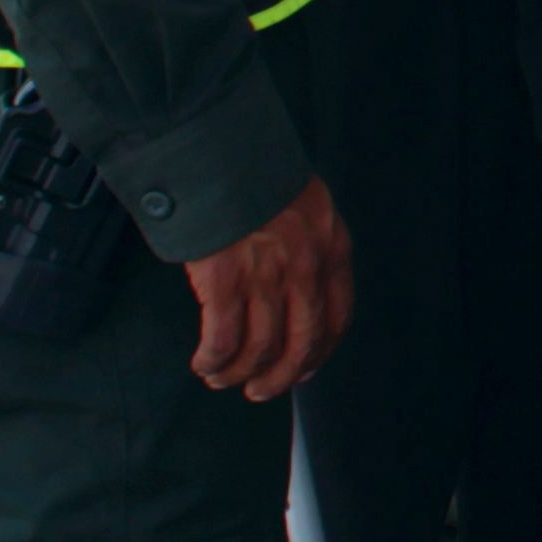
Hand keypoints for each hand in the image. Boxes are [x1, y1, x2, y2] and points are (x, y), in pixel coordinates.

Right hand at [181, 177, 353, 398]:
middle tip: (260, 391)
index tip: (303, 369)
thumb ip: (311, 246)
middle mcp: (306, 268)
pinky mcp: (224, 282)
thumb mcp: (308, 206)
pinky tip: (204, 364)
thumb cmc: (257, 176)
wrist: (221, 150)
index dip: (320, 352)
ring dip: (239, 373)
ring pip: (259, 349)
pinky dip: (213, 360)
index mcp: (332, 249)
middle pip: (301, 343)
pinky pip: (222, 340)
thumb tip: (300, 293)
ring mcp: (266, 277)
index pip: (338, 318)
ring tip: (221, 379)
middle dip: (280, 377)